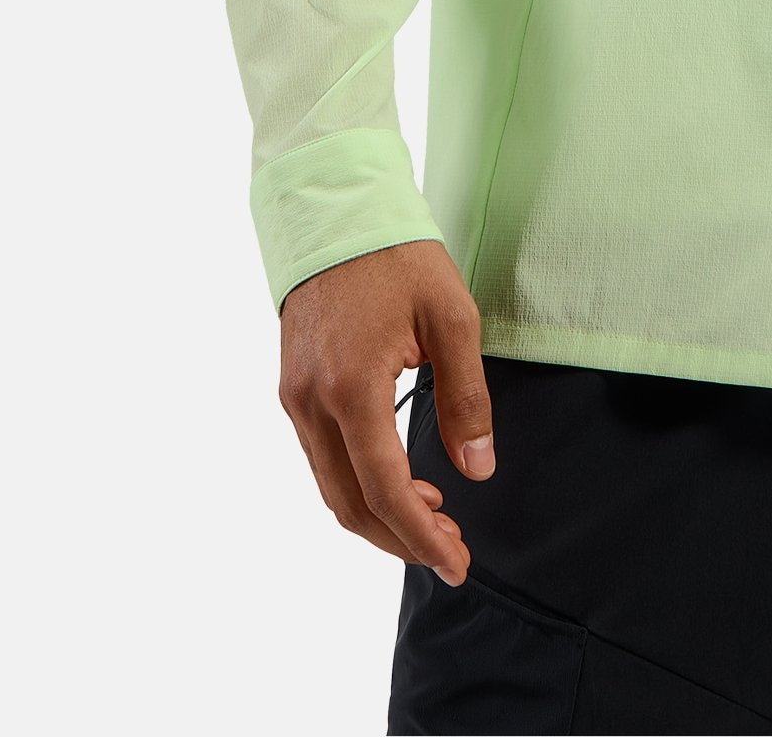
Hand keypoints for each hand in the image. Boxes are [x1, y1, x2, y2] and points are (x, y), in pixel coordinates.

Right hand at [278, 239, 492, 583]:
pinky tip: (399, 477)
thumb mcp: (451, 317)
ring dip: (379, 514)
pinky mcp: (294, 387)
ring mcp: (296, 397)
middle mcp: (312, 403)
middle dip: (400, 539)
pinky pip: (322, 456)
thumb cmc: (397, 256)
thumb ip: (465, 397)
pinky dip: (358, 482)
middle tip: (450, 551)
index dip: (421, 536)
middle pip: (350, 503)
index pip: (385, 489)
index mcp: (352, 388)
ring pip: (331, 486)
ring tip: (434, 519)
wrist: (335, 210)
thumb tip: (478, 469)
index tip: (457, 562)